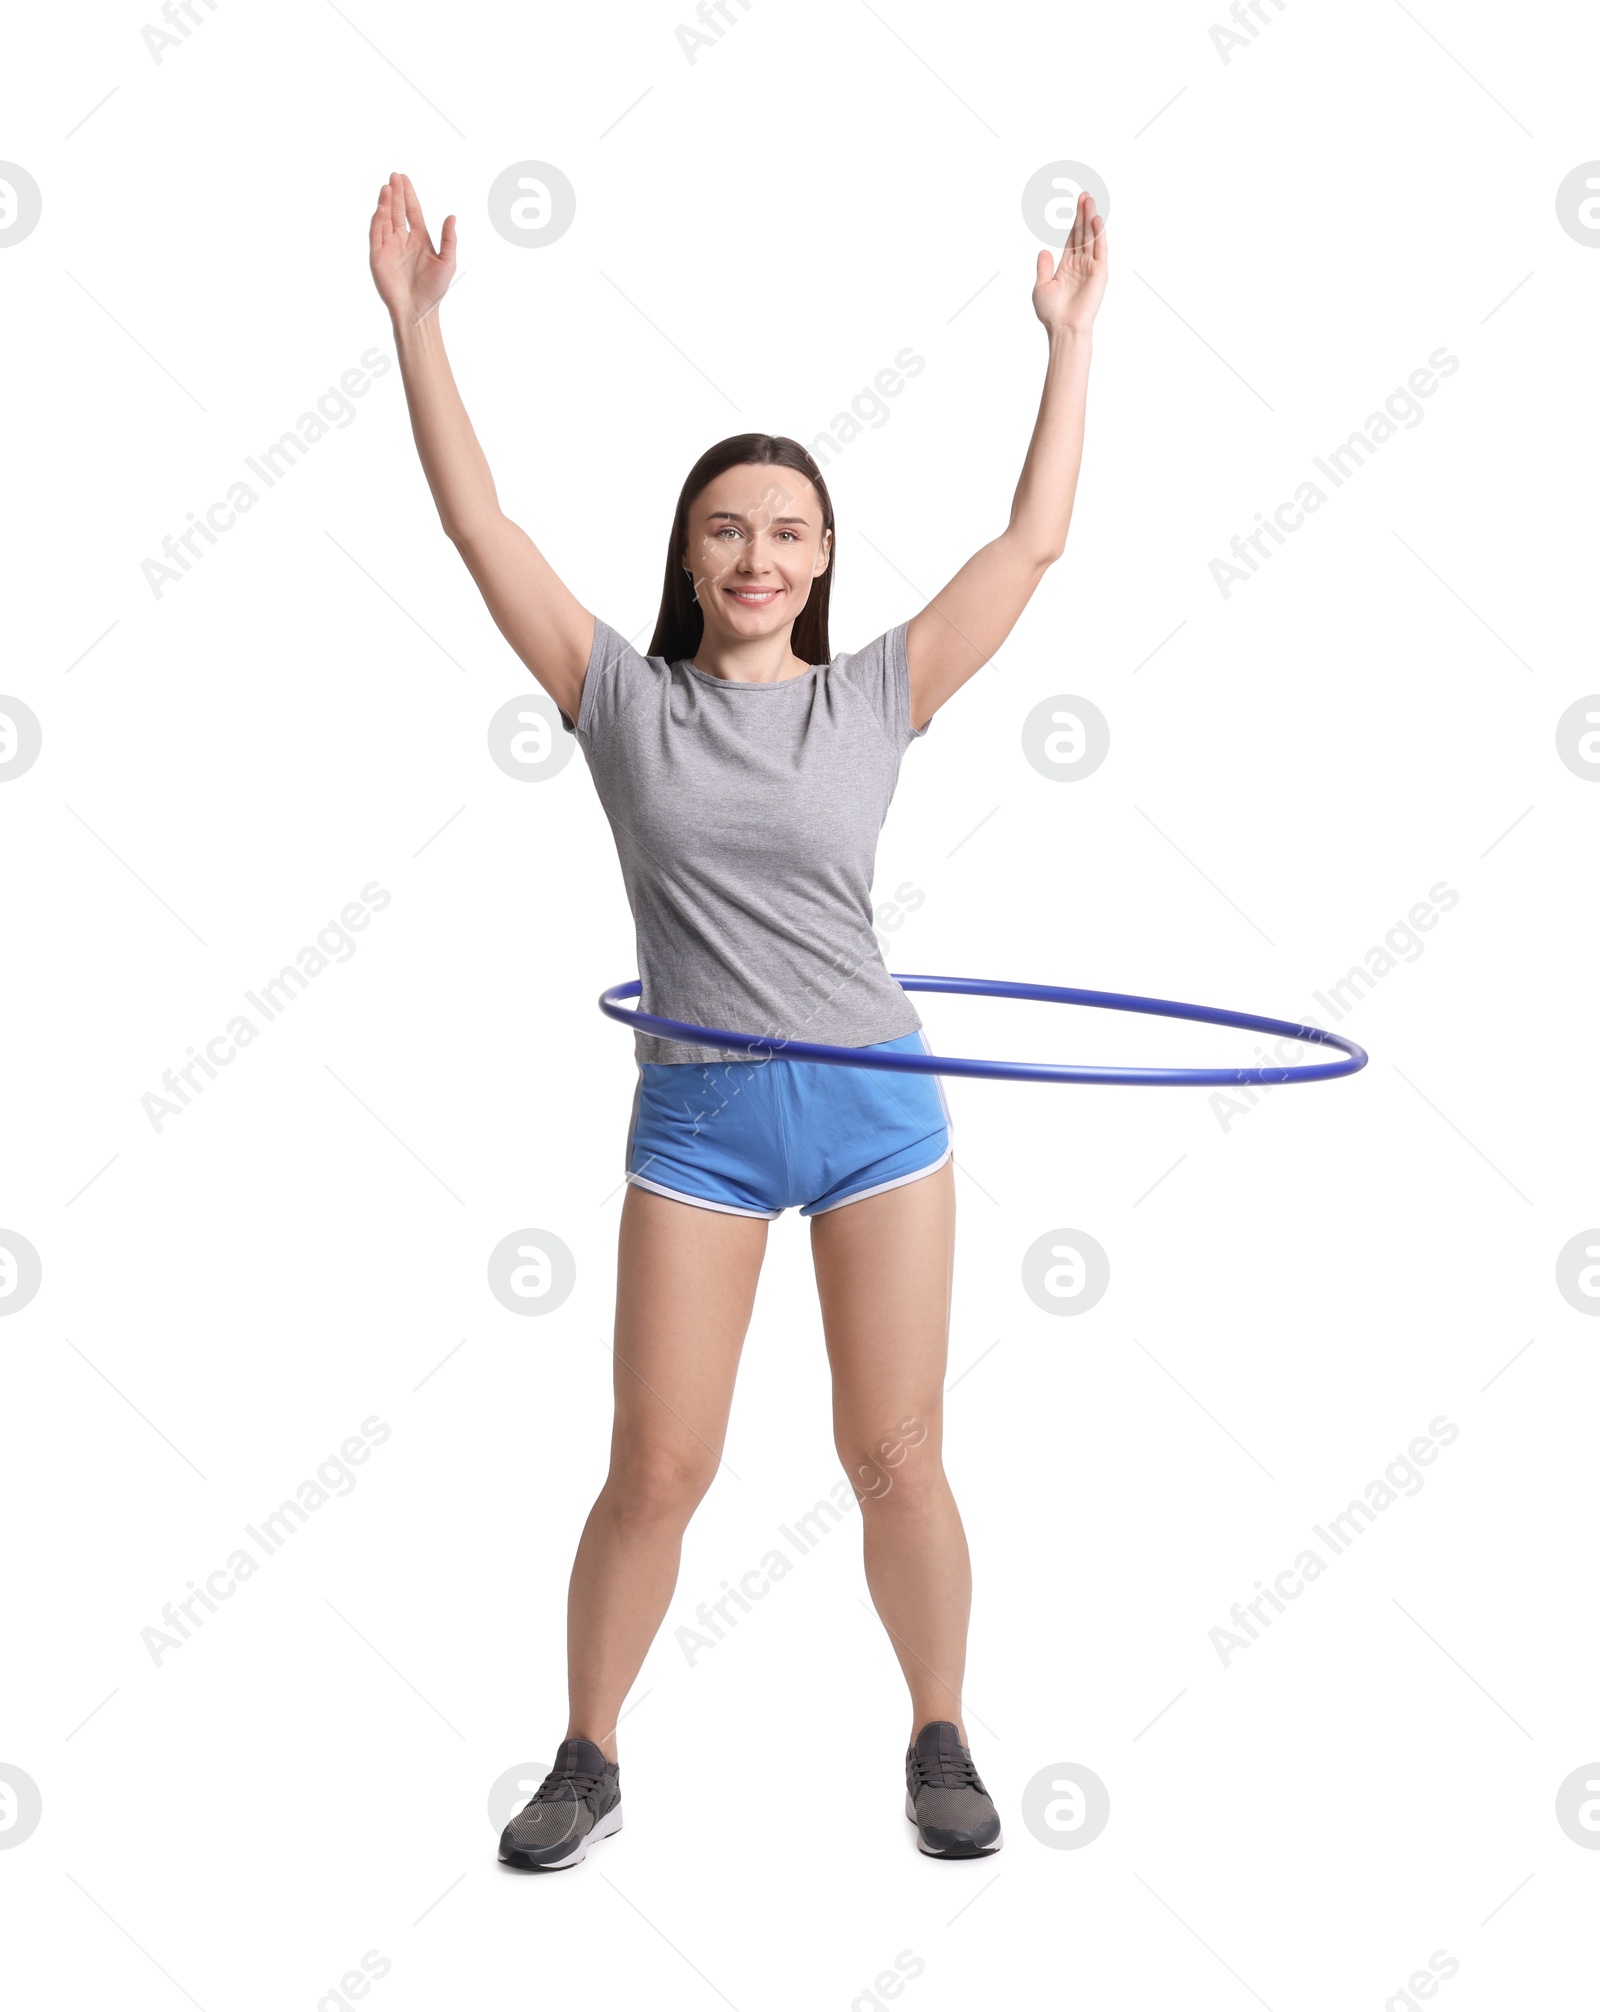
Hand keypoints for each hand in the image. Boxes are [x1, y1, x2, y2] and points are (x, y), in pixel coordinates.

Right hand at [369, 171, 456, 325]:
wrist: (419, 311)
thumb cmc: (434, 290)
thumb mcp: (447, 262)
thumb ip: (449, 239)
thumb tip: (452, 216)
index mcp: (419, 239)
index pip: (412, 211)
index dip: (408, 195)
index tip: (404, 178)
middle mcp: (402, 240)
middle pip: (397, 211)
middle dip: (395, 193)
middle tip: (394, 175)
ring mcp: (389, 247)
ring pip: (385, 219)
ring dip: (385, 202)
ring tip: (387, 186)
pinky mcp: (378, 256)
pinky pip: (376, 234)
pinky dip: (378, 220)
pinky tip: (381, 207)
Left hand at [1032, 190, 1106, 335]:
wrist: (1063, 328)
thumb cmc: (1051, 313)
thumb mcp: (1041, 287)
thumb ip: (1043, 268)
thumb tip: (1044, 250)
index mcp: (1067, 266)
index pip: (1073, 238)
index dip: (1074, 221)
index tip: (1077, 204)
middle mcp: (1081, 264)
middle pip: (1083, 233)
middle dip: (1083, 214)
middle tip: (1084, 195)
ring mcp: (1091, 267)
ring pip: (1091, 237)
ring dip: (1090, 218)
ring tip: (1089, 200)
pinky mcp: (1099, 273)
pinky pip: (1100, 249)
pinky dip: (1099, 234)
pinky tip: (1096, 219)